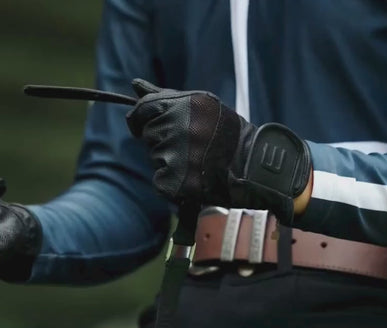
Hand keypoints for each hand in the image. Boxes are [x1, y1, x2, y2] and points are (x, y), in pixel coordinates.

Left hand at [126, 79, 311, 224]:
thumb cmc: (226, 135)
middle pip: (149, 133)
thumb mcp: (201, 106)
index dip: (138, 118)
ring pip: (155, 157)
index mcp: (187, 104)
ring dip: (169, 160)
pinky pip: (159, 180)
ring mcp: (176, 155)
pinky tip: (192, 177)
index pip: (145, 108)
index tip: (137, 126)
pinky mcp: (174, 181)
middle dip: (161, 139)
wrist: (251, 168)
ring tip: (196, 161)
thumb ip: (166, 97)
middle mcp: (180, 127)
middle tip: (190, 145)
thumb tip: (135, 86)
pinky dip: (170, 182)